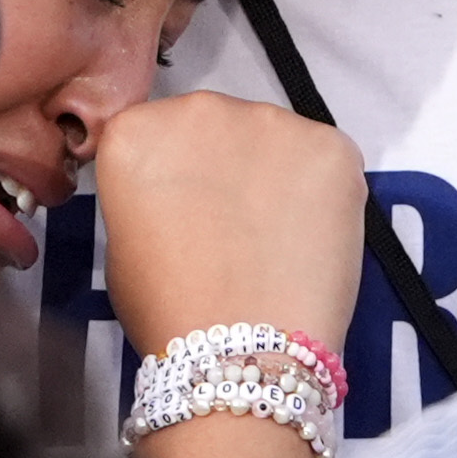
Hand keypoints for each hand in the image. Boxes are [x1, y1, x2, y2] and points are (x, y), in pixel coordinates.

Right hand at [97, 93, 365, 457]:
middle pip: (215, 126)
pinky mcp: (330, 143)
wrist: (243, 351)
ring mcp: (271, 120)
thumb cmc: (169, 310)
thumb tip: (184, 194)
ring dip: (274, 174)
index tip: (183, 210)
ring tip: (277, 238)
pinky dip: (322, 191)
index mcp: (137, 131)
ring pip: (273, 140)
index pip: (154, 133)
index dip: (174, 174)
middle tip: (233, 227)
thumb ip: (150, 195)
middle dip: (224, 164)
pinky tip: (313, 237)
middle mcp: (200, 107)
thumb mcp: (125, 243)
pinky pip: (324, 158)